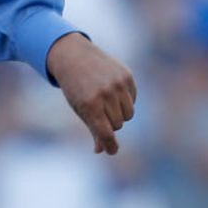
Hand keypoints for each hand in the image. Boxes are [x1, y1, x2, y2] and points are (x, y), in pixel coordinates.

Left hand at [46, 32, 136, 154]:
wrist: (74, 57)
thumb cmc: (75, 88)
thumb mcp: (79, 108)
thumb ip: (93, 130)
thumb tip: (102, 151)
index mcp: (89, 105)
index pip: (106, 133)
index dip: (110, 146)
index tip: (112, 151)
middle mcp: (105, 94)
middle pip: (118, 125)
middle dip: (110, 123)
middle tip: (99, 112)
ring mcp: (117, 84)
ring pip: (128, 114)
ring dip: (120, 114)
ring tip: (107, 103)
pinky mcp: (126, 76)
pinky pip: (132, 100)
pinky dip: (125, 100)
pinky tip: (113, 90)